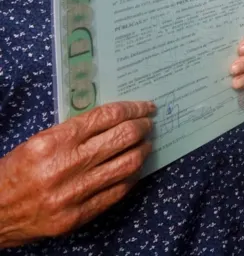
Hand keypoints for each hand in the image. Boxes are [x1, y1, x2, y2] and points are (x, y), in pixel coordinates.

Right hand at [0, 102, 154, 247]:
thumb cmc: (14, 173)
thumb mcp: (39, 142)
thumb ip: (75, 132)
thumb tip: (114, 121)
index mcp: (53, 141)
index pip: (107, 117)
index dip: (133, 109)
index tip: (145, 107)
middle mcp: (66, 166)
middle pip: (123, 138)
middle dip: (143, 127)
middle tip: (149, 123)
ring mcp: (73, 193)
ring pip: (127, 165)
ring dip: (142, 151)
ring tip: (145, 144)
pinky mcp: (78, 216)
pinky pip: (117, 192)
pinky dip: (131, 176)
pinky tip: (133, 169)